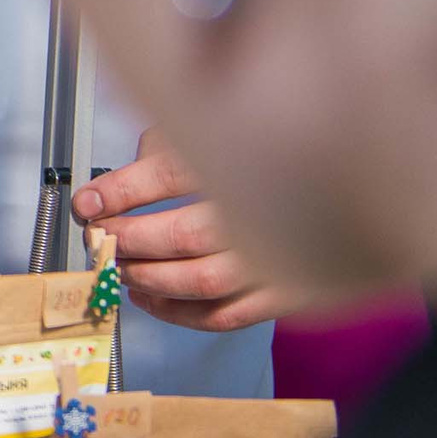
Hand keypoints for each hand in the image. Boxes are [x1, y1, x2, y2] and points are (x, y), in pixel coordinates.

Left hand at [75, 127, 298, 331]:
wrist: (347, 179)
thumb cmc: (273, 147)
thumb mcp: (219, 121)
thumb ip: (171, 142)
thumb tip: (122, 176)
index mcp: (253, 152)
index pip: (171, 173)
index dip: (120, 191)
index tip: (89, 202)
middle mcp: (272, 208)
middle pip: (184, 234)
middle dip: (129, 239)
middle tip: (101, 235)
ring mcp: (284, 256)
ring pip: (203, 281)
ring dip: (149, 278)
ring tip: (122, 266)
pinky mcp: (291, 292)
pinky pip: (227, 315)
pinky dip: (179, 312)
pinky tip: (151, 297)